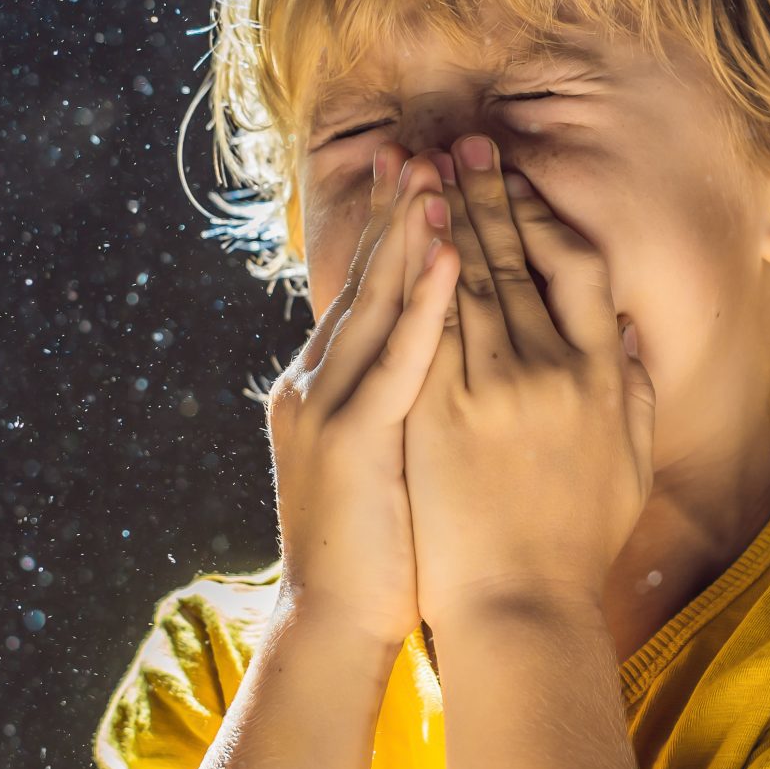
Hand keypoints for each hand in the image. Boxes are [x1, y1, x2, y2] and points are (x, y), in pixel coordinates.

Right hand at [264, 141, 460, 658]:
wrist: (334, 622)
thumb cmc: (380, 553)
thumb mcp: (391, 458)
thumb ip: (409, 403)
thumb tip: (444, 363)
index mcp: (332, 386)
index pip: (368, 292)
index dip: (395, 233)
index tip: (424, 176)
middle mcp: (319, 382)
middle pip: (364, 280)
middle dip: (396, 212)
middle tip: (422, 146)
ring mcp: (330, 407)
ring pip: (374, 304)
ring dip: (408, 236)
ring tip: (435, 174)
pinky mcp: (353, 439)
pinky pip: (397, 359)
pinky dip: (423, 304)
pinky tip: (450, 258)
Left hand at [404, 135, 655, 626]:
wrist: (519, 607)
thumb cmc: (578, 544)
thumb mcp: (629, 464)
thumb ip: (632, 394)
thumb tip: (622, 334)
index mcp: (600, 377)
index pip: (578, 267)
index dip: (545, 216)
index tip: (519, 182)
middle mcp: (552, 371)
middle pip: (515, 258)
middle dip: (487, 193)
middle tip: (463, 142)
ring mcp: (492, 389)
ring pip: (465, 279)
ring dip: (445, 216)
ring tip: (426, 168)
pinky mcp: (439, 414)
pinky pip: (426, 328)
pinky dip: (417, 277)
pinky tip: (405, 236)